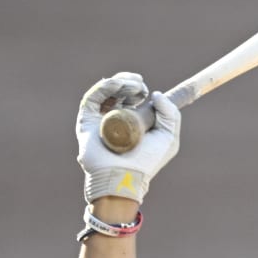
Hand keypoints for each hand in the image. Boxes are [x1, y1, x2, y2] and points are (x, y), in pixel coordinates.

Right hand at [75, 72, 181, 203]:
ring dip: (121, 82)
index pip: (133, 97)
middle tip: (140, 88)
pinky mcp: (87, 120)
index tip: (145, 88)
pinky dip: (106, 86)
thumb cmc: (147, 161)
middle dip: (130, 83)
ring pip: (107, 90)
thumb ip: (171, 114)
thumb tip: (156, 95)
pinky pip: (94, 97)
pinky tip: (118, 85)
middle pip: (119, 90)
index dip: (137, 86)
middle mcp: (116, 118)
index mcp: (133, 122)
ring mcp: (101, 118)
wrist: (124, 175)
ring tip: (134, 89)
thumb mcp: (169, 138)